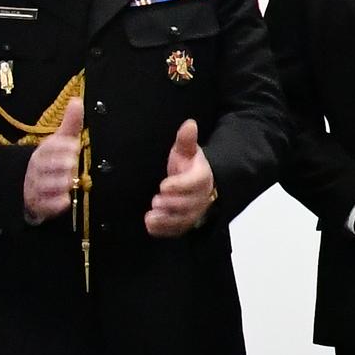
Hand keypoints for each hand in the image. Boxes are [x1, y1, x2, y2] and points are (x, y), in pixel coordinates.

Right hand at [22, 97, 83, 221]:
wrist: (28, 187)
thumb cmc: (51, 161)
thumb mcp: (59, 141)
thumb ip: (70, 123)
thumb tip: (77, 100)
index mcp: (42, 152)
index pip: (50, 147)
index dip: (63, 146)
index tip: (75, 146)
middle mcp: (37, 169)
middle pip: (49, 166)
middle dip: (62, 164)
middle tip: (71, 164)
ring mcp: (36, 188)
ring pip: (49, 185)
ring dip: (61, 183)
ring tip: (69, 181)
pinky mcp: (39, 205)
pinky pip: (48, 205)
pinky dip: (57, 203)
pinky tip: (66, 200)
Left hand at [142, 120, 215, 236]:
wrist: (199, 185)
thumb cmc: (189, 166)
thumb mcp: (187, 151)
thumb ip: (186, 140)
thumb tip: (189, 123)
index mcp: (202, 177)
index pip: (195, 183)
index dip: (180, 185)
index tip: (164, 185)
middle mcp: (201, 197)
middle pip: (190, 204)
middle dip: (173, 203)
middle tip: (155, 200)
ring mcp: (194, 213)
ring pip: (184, 220)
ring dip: (167, 220)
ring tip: (151, 217)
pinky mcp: (185, 223)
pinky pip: (177, 230)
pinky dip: (164, 230)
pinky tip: (151, 226)